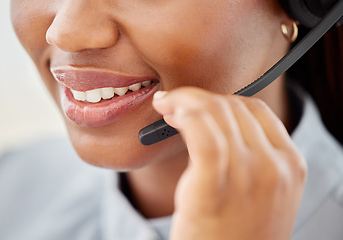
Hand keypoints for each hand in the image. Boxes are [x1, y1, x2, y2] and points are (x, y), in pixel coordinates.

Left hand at [152, 87, 306, 239]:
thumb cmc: (235, 236)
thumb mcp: (258, 195)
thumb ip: (249, 159)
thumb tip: (212, 123)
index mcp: (290, 165)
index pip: (256, 111)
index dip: (223, 100)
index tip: (199, 104)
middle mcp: (275, 167)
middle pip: (233, 108)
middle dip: (199, 98)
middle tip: (174, 103)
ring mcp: (250, 176)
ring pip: (215, 113)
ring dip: (185, 100)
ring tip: (166, 105)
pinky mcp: (215, 186)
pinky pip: (202, 132)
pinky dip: (184, 112)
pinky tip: (168, 113)